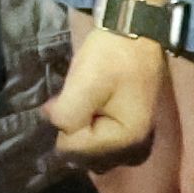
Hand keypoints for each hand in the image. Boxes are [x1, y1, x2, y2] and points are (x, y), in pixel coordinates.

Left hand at [43, 20, 163, 171]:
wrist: (136, 35)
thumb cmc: (112, 56)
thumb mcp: (84, 82)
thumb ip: (67, 114)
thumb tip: (57, 125)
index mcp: (126, 140)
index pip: (75, 150)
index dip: (63, 124)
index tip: (64, 98)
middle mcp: (135, 150)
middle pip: (84, 157)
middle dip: (72, 131)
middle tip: (74, 99)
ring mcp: (136, 144)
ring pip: (91, 153)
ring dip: (80, 132)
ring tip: (83, 101)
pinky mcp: (132, 134)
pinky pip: (102, 144)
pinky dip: (90, 131)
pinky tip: (90, 108)